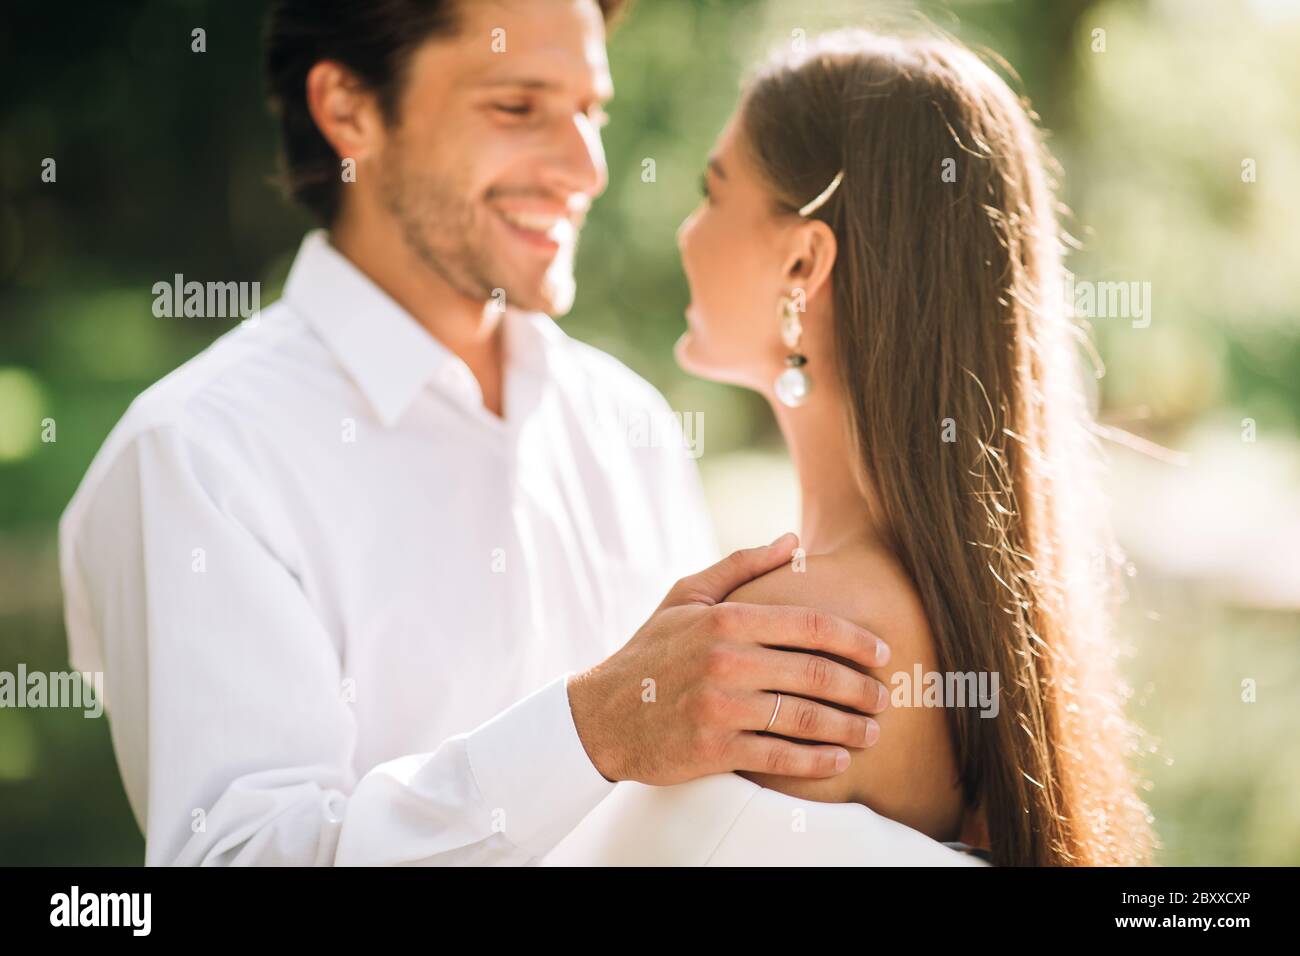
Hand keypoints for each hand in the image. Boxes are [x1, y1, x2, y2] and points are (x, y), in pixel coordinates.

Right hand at [568, 533, 890, 785]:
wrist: (600, 714)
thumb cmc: (650, 651)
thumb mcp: (686, 596)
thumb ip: (741, 566)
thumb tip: (793, 541)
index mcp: (725, 620)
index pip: (809, 624)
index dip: (855, 639)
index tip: (883, 652)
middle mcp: (725, 661)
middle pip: (816, 673)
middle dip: (861, 688)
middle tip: (885, 698)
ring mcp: (719, 707)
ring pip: (805, 717)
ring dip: (849, 727)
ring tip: (872, 733)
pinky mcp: (713, 749)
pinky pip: (779, 757)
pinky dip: (817, 761)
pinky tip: (838, 760)